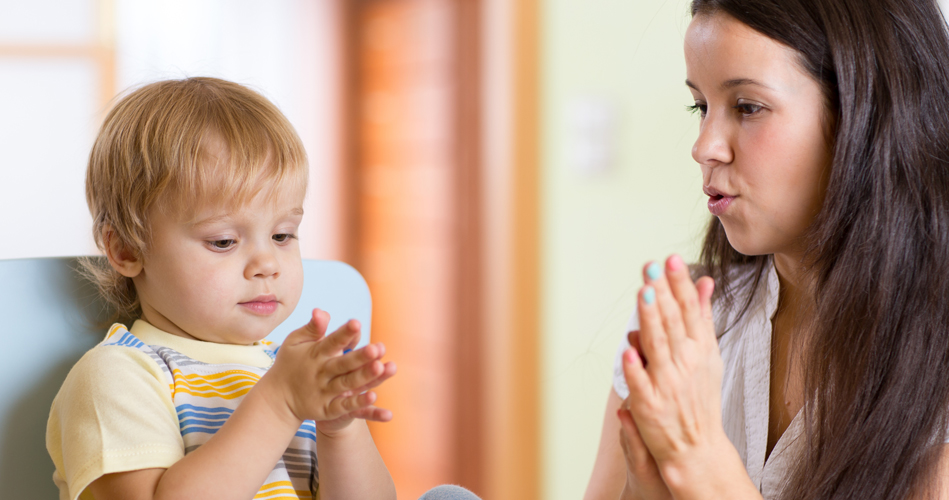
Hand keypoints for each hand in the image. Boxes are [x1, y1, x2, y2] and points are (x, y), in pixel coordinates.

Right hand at [260, 309, 396, 427]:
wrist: (277, 397)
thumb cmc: (290, 363)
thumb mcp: (295, 342)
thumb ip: (312, 328)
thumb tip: (321, 311)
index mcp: (315, 354)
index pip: (332, 341)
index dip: (344, 333)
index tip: (357, 323)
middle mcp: (321, 372)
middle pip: (343, 364)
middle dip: (359, 356)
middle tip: (376, 348)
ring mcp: (324, 392)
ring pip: (347, 384)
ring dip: (363, 377)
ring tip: (380, 368)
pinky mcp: (327, 409)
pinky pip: (344, 406)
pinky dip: (357, 403)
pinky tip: (373, 396)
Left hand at [622, 255, 727, 488]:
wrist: (698, 448)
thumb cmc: (700, 397)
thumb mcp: (708, 353)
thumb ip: (703, 316)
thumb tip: (704, 280)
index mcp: (700, 349)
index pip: (690, 310)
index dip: (679, 284)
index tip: (671, 259)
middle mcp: (686, 363)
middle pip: (673, 322)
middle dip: (663, 293)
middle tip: (652, 267)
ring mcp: (668, 384)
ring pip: (657, 346)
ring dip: (650, 320)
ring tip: (643, 294)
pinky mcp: (650, 405)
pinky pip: (640, 383)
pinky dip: (635, 368)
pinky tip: (627, 350)